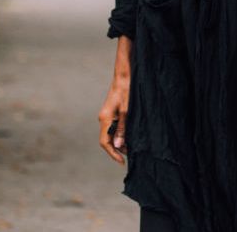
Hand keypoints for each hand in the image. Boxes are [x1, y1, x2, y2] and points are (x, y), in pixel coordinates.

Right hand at [99, 38, 131, 163]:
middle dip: (118, 148)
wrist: (125, 75)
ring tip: (133, 146)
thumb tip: (118, 145)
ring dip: (120, 141)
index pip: (104, 142)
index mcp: (105, 119)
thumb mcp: (127, 111)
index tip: (122, 162)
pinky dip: (121, 133)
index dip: (112, 153)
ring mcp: (107, 115)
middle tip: (132, 154)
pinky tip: (130, 135)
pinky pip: (114, 127)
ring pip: (111, 133)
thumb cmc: (127, 91)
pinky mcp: (111, 112)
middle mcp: (103, 118)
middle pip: (107, 139)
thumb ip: (123, 128)